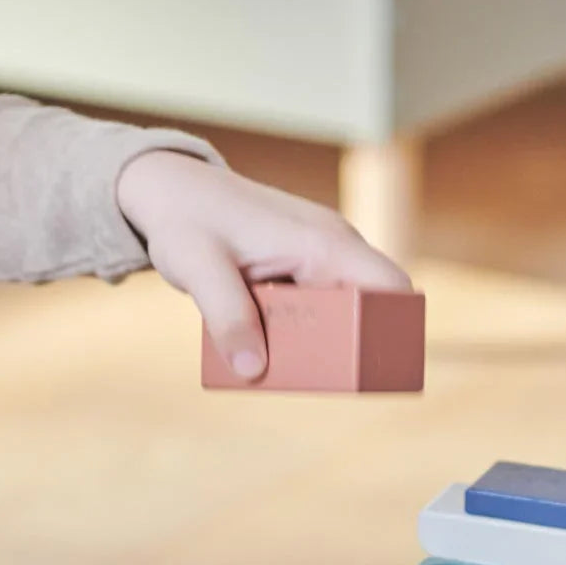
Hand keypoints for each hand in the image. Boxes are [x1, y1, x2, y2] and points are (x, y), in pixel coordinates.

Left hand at [115, 150, 412, 378]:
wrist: (173, 188)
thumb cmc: (186, 219)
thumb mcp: (198, 268)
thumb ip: (226, 316)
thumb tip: (252, 370)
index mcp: (322, 242)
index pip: (391, 287)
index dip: (393, 329)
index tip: (369, 366)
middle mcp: (332, 245)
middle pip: (370, 307)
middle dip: (350, 347)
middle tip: (312, 376)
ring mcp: (319, 254)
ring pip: (343, 309)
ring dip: (321, 340)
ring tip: (282, 362)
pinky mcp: (302, 265)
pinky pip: (319, 303)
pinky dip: (302, 328)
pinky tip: (268, 341)